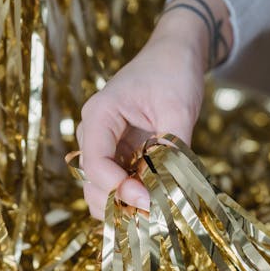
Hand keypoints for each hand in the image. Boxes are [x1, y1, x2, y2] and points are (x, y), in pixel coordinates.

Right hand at [77, 0, 232, 218]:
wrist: (174, 56)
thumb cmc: (173, 72)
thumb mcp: (178, 106)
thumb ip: (172, 146)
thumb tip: (169, 187)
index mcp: (100, 114)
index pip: (94, 162)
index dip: (117, 188)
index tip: (148, 200)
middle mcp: (94, 134)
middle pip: (90, 183)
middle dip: (117, 203)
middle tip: (151, 214)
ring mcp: (104, 148)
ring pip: (99, 190)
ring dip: (122, 207)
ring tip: (153, 213)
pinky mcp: (117, 157)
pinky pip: (115, 186)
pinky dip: (129, 200)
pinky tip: (152, 204)